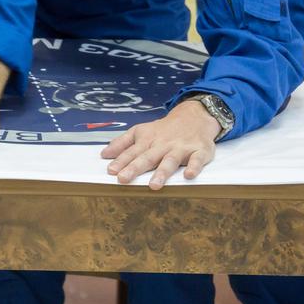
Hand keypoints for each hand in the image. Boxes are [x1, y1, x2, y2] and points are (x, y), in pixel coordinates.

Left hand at [100, 100, 220, 188]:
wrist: (193, 117)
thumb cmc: (163, 129)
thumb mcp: (140, 131)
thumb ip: (122, 143)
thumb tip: (104, 155)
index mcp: (147, 140)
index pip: (132, 152)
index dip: (121, 161)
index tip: (111, 171)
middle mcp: (162, 145)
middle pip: (147, 157)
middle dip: (135, 168)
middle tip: (123, 179)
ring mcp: (181, 148)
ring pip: (170, 161)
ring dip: (162, 172)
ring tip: (153, 185)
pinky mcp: (199, 151)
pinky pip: (197, 160)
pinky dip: (194, 167)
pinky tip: (188, 175)